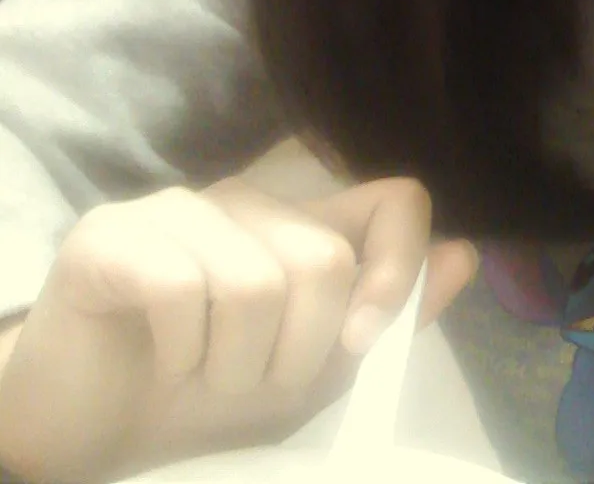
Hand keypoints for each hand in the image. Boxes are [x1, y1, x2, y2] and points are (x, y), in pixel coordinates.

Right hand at [0, 176, 476, 482]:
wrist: (86, 434)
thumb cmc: (197, 399)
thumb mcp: (310, 374)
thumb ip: (383, 317)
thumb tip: (465, 255)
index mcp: (301, 226)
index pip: (396, 200)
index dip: (397, 270)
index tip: (362, 343)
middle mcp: (247, 201)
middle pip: (324, 259)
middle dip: (295, 354)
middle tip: (245, 382)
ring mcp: (178, 209)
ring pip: (255, 281)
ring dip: (230, 366)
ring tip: (198, 376)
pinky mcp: (112, 235)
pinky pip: (182, 287)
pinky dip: (179, 354)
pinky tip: (160, 361)